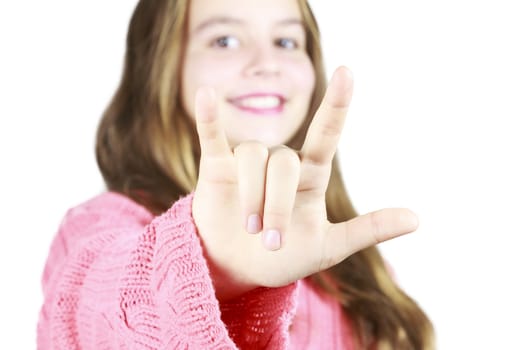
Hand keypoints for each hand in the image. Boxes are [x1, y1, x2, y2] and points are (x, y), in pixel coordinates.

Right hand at [192, 66, 417, 299]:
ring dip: (252, 197)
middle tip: (272, 240)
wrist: (242, 268)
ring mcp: (248, 163)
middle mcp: (280, 163)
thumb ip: (367, 230)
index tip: (347, 72)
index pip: (325, 134)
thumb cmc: (286, 255)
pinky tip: (206, 94)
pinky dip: (208, 117)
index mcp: (310, 176)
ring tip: (251, 229)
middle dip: (278, 205)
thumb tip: (417, 219)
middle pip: (283, 162)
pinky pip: (213, 136)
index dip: (336, 105)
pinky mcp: (218, 167)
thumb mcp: (329, 247)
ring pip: (252, 157)